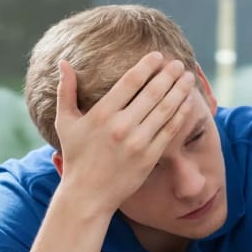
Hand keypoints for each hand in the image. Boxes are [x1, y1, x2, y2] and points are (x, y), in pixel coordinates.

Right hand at [54, 52, 196, 210]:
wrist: (88, 194)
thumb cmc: (76, 157)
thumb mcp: (65, 122)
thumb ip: (65, 91)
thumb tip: (64, 63)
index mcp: (102, 114)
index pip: (130, 82)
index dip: (147, 66)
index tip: (158, 56)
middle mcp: (121, 126)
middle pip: (152, 92)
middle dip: (168, 75)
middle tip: (179, 63)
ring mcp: (138, 142)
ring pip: (165, 109)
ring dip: (179, 91)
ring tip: (188, 77)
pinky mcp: (150, 157)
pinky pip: (169, 131)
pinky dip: (180, 114)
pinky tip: (187, 102)